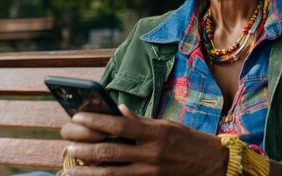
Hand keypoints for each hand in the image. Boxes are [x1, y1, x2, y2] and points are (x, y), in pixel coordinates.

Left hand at [60, 104, 227, 174]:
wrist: (212, 164)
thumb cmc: (188, 140)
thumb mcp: (166, 124)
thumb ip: (141, 121)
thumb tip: (118, 111)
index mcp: (155, 132)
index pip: (120, 126)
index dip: (97, 121)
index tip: (78, 117)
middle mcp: (151, 153)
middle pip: (111, 152)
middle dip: (86, 150)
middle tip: (68, 147)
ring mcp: (150, 172)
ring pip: (112, 173)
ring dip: (89, 171)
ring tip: (71, 168)